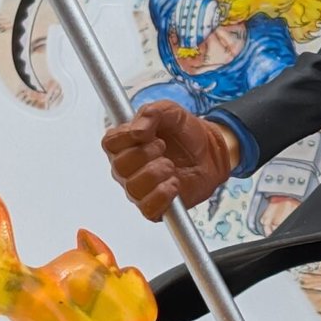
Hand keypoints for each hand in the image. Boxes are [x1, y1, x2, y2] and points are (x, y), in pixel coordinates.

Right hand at [102, 103, 238, 219]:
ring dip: (156, 173)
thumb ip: (152, 112)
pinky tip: (174, 183)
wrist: (211, 152)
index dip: (126, 137)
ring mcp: (138, 188)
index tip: (147, 133)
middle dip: (145, 154)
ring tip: (170, 166)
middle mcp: (127, 168)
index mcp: (125, 143)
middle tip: (162, 147)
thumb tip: (137, 130)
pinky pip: (148, 208)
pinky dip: (163, 194)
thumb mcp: (171, 111)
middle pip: (119, 166)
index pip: (109, 143)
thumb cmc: (186, 132)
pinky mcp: (154, 206)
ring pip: (133, 188)